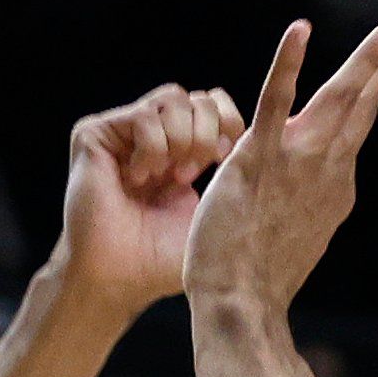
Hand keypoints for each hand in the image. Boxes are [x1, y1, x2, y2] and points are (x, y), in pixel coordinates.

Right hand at [48, 83, 245, 316]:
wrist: (120, 278)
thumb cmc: (165, 257)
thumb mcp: (217, 207)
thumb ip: (240, 170)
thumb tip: (284, 129)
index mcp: (179, 150)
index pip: (215, 105)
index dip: (230, 124)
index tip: (223, 162)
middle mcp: (150, 136)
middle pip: (200, 98)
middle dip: (206, 135)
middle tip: (189, 176)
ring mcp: (121, 133)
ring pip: (173, 97)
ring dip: (181, 140)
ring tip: (167, 178)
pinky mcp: (93, 134)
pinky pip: (143, 114)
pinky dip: (152, 148)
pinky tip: (139, 178)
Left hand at [183, 19, 377, 317]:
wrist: (241, 304)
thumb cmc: (259, 280)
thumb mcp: (299, 234)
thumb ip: (310, 204)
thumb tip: (320, 194)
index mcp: (334, 187)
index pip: (353, 130)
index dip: (366, 95)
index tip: (377, 67)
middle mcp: (325, 170)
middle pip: (359, 108)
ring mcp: (296, 163)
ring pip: (336, 100)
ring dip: (363, 61)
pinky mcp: (257, 159)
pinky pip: (276, 101)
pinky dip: (289, 63)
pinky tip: (300, 30)